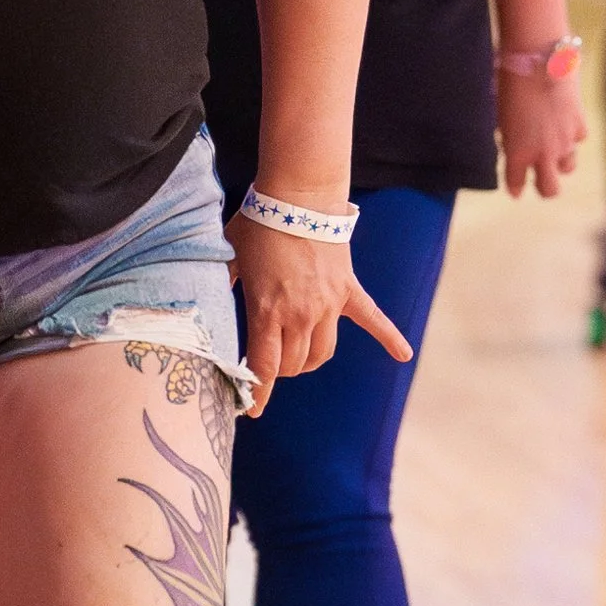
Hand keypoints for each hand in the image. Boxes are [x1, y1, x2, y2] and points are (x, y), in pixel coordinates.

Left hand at [228, 214, 411, 415]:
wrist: (299, 194)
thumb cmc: (259, 223)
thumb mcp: (228, 257)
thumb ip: (221, 285)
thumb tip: (202, 303)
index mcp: (267, 309)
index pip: (265, 366)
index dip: (258, 393)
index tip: (252, 410)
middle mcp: (301, 313)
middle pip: (293, 365)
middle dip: (279, 371)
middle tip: (268, 365)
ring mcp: (328, 304)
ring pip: (322, 353)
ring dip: (308, 361)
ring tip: (297, 356)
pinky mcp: (348, 290)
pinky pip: (373, 319)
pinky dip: (390, 337)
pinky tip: (403, 354)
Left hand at [498, 66, 584, 196]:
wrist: (539, 60)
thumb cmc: (511, 83)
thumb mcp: (501, 115)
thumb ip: (509, 137)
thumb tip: (512, 144)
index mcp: (517, 153)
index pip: (516, 184)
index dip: (515, 186)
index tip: (515, 186)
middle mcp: (543, 153)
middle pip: (549, 189)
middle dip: (544, 187)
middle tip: (539, 177)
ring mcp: (564, 141)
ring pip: (568, 167)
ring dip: (560, 162)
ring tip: (553, 149)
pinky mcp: (579, 125)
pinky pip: (578, 140)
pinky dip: (572, 135)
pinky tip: (564, 123)